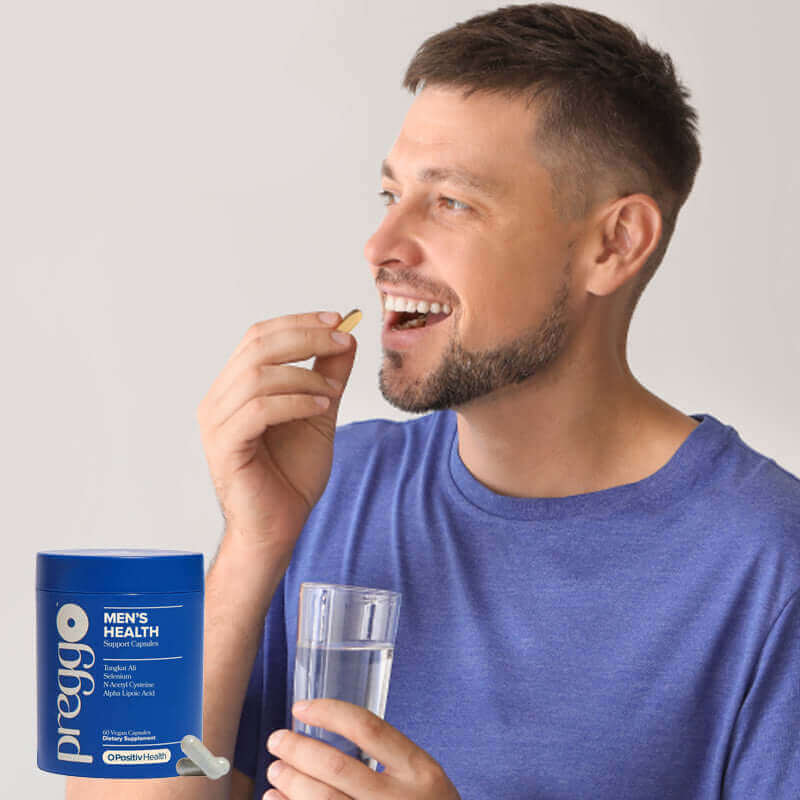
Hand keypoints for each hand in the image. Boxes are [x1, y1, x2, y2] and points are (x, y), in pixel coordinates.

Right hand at [196, 311, 356, 552]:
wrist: (279, 526)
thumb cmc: (291, 474)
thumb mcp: (318, 414)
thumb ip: (327, 376)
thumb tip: (346, 338)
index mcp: (235, 387)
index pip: (259, 337)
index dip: (298, 322)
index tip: (338, 320)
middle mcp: (218, 399)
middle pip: (257, 347)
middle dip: (305, 337)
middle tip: (341, 342)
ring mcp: (217, 422)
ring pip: (257, 376)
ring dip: (304, 375)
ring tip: (331, 391)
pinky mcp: (225, 446)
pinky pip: (258, 410)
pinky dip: (293, 402)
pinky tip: (319, 407)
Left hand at [264, 699, 459, 798]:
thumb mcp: (423, 778)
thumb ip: (389, 758)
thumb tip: (326, 737)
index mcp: (419, 770)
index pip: (368, 728)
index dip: (329, 713)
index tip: (301, 708)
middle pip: (336, 768)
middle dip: (298, 750)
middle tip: (277, 740)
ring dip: (290, 782)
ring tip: (275, 770)